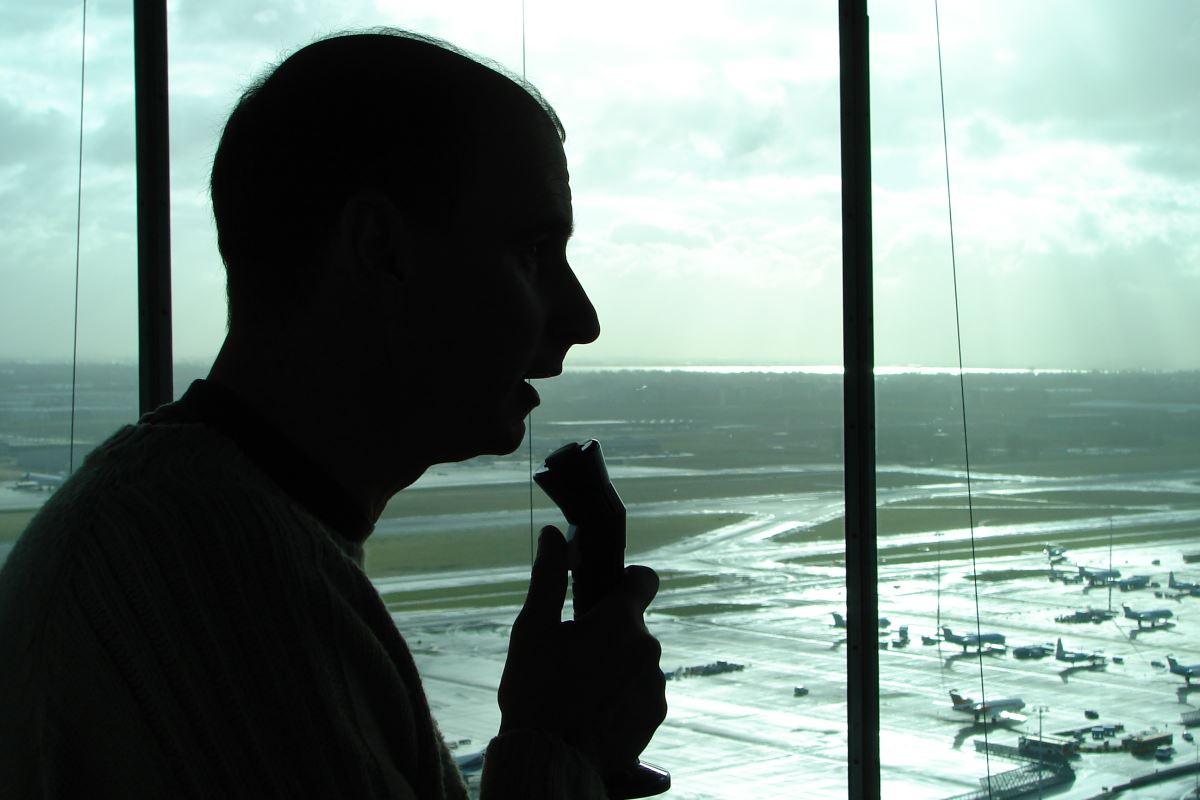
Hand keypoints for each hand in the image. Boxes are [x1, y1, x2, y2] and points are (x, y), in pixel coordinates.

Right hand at [497, 526, 666, 778]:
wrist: (551, 760)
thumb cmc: (536, 690)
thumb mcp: (532, 629)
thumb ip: (548, 578)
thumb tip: (554, 534)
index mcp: (621, 621)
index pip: (644, 579)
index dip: (627, 581)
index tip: (606, 595)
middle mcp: (648, 648)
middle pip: (634, 627)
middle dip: (610, 634)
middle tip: (572, 656)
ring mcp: (654, 685)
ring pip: (637, 662)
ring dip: (617, 668)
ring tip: (579, 691)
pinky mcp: (654, 717)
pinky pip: (641, 694)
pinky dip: (623, 698)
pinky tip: (592, 714)